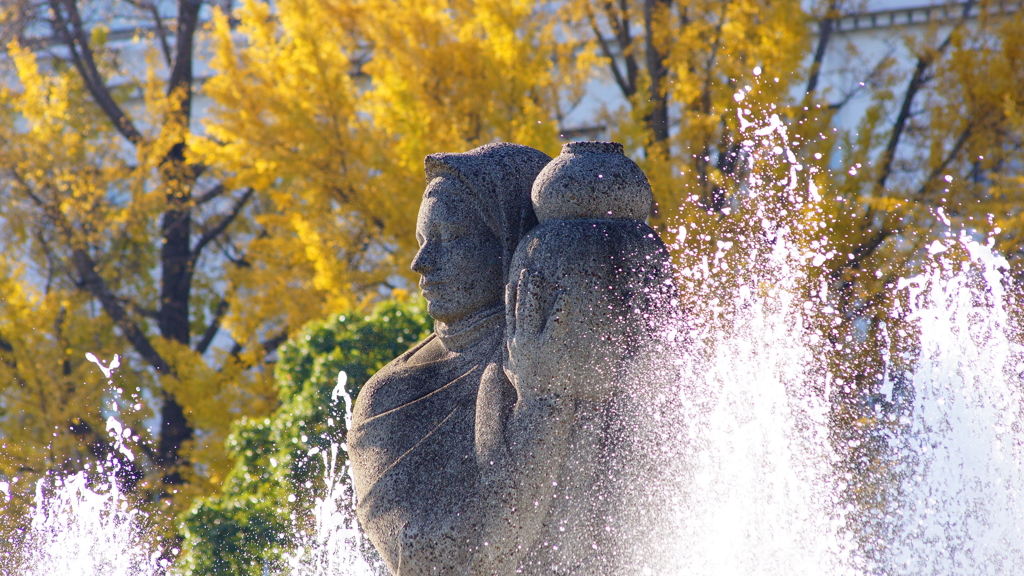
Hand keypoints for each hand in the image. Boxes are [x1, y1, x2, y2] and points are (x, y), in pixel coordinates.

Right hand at [504, 269, 593, 398]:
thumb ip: (508, 358)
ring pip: (529, 310)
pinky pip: (554, 321)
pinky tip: (563, 293)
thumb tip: (504, 350)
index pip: (509, 317)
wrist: (537, 408)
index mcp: (512, 346)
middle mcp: (519, 342)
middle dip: (522, 288)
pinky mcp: (549, 347)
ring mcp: (533, 343)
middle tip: (526, 271)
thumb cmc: (528, 394)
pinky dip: (558, 306)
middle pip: (518, 309)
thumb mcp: (512, 374)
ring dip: (533, 290)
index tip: (511, 284)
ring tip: (538, 274)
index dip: (510, 299)